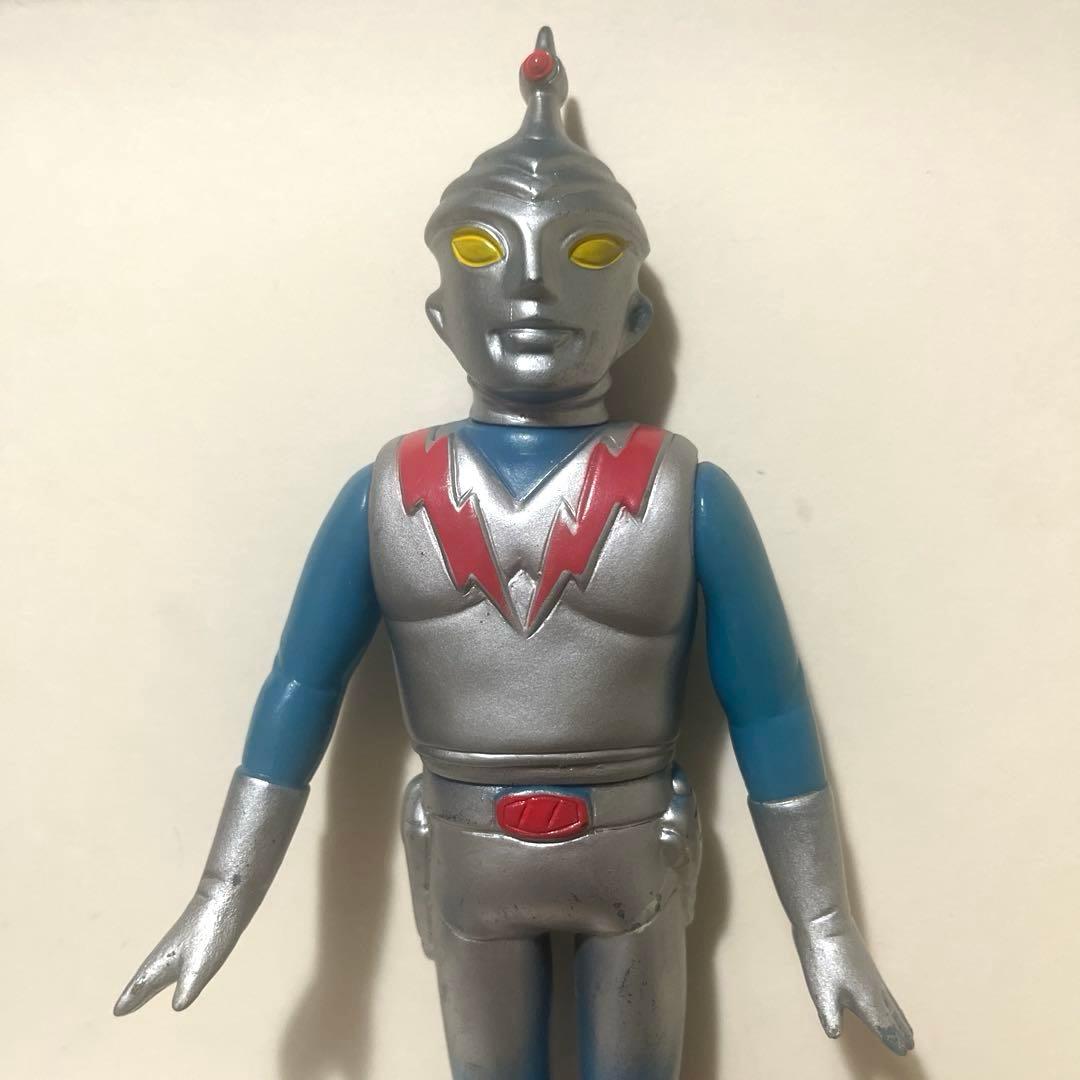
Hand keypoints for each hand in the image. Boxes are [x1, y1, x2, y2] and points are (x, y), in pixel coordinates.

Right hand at [114, 879, 245, 1014]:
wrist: (228, 894)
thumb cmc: (212, 931)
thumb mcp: (200, 965)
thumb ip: (187, 987)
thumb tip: (177, 1007)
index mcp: (163, 962)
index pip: (140, 985)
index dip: (130, 999)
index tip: (116, 1013)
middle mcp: (168, 952)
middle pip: (146, 977)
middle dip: (134, 994)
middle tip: (119, 1010)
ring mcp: (182, 943)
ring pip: (160, 966)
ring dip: (148, 983)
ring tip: (142, 994)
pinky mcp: (196, 937)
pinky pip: (176, 959)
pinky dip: (169, 970)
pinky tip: (177, 968)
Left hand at [794, 911, 913, 1055]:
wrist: (826, 923)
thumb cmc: (823, 958)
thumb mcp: (822, 992)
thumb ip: (830, 1016)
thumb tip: (834, 1035)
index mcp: (866, 1001)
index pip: (883, 1027)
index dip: (892, 1040)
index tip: (903, 1052)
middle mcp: (875, 991)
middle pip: (891, 1017)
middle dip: (900, 1033)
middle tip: (911, 1047)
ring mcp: (873, 977)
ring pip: (892, 1004)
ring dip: (900, 1019)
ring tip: (908, 1031)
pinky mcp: (867, 967)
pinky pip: (886, 992)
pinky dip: (894, 1004)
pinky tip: (889, 1001)